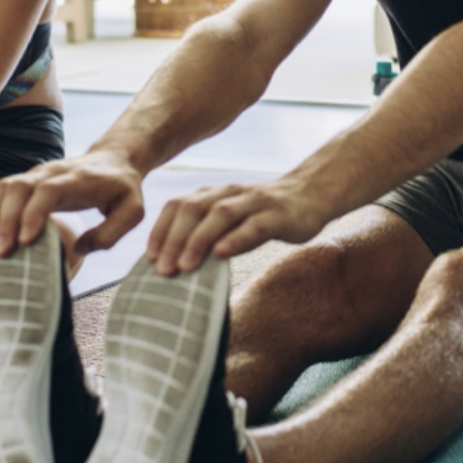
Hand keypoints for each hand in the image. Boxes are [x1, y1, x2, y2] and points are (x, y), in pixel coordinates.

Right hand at [0, 149, 144, 258]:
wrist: (114, 161)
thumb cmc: (123, 190)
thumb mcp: (133, 211)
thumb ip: (111, 232)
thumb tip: (78, 248)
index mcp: (77, 179)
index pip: (48, 190)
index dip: (34, 213)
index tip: (26, 240)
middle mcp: (51, 173)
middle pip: (19, 187)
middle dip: (5, 219)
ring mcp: (36, 175)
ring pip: (4, 187)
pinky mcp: (27, 182)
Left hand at [146, 177, 327, 275]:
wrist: (312, 193)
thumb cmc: (265, 214)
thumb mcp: (233, 219)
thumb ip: (209, 233)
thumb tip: (177, 264)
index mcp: (215, 194)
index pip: (179, 205)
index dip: (161, 229)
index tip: (149, 257)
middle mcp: (231, 194)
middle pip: (193, 209)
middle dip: (174, 239)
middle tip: (162, 269)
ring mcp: (255, 202)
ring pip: (220, 215)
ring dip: (198, 240)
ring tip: (185, 266)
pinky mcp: (279, 215)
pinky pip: (254, 225)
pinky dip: (236, 239)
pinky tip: (222, 255)